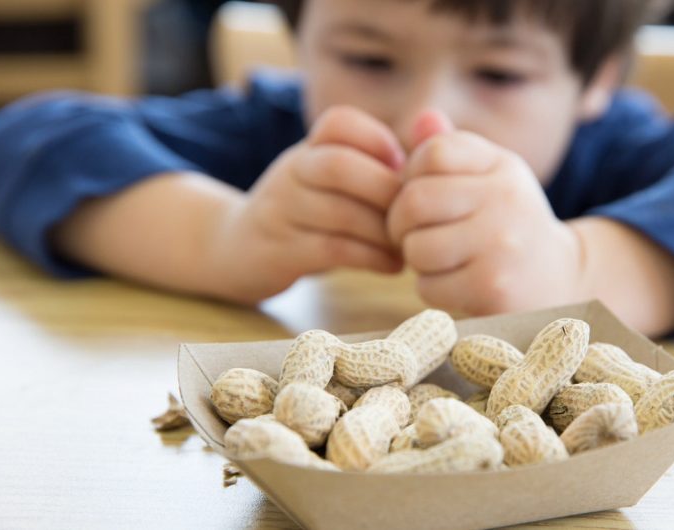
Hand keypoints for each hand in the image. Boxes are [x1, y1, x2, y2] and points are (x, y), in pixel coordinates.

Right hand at [211, 106, 405, 302]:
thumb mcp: (329, 179)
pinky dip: (371, 258)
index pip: (338, 122)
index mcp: (308, 149)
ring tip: (409, 245)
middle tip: (416, 215)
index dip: (377, 140)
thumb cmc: (307, 214)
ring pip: (338, 212)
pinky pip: (331, 249)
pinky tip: (392, 265)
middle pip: (338, 165)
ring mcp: (281, 211)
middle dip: (386, 190)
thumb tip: (437, 144)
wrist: (237, 249)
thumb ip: (376, 164)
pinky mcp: (279, 251)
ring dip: (384, 231)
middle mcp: (291, 173)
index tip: (402, 168)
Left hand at [387, 111, 583, 314]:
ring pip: (417, 247)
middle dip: (401, 223)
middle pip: (415, 200)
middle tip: (413, 235)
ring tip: (440, 260)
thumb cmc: (508, 226)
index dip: (411, 177)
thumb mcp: (490, 179)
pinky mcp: (493, 287)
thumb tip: (422, 118)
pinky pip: (428, 286)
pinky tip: (456, 285)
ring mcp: (502, 244)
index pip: (433, 153)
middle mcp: (506, 198)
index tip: (423, 197)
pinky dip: (432, 290)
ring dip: (416, 260)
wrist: (560, 280)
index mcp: (502, 166)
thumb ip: (453, 150)